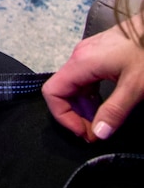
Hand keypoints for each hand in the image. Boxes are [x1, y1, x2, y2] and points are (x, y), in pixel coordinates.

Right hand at [44, 23, 143, 140]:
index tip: (83, 132)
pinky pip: (84, 79)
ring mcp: (86, 54)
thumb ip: (114, 111)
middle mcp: (78, 57)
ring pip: (74, 86)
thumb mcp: (134, 86)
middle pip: (62, 91)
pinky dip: (90, 96)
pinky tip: (104, 105)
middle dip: (75, 115)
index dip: (63, 116)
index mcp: (81, 63)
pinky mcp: (97, 54)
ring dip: (83, 107)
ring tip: (101, 123)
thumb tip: (99, 133)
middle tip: (95, 133)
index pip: (52, 93)